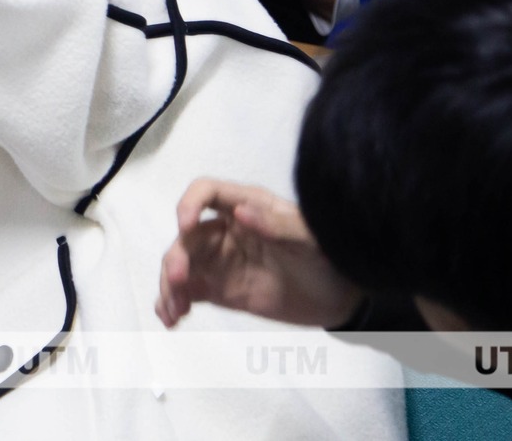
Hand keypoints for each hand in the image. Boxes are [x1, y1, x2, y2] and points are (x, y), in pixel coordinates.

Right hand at [156, 179, 362, 328]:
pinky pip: (188, 291)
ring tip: (173, 311)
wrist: (341, 299)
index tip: (184, 226)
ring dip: (169, 284)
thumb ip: (277, 226)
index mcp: (246, 206)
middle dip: (177, 257)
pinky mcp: (219, 289)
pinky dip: (173, 303)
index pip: (206, 192)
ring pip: (181, 265)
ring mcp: (220, 261)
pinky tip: (170, 318)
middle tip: (179, 282)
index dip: (189, 204)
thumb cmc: (330, 257)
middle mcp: (225, 229)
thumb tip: (240, 211)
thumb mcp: (311, 239)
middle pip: (187, 236)